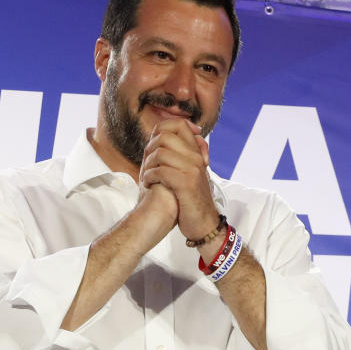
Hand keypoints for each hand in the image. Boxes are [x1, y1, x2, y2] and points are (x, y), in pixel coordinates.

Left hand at [139, 118, 220, 239]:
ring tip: (147, 177)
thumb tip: (164, 140)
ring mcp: (192, 169)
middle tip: (147, 165)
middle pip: (165, 136)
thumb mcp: (189, 175)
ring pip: (160, 153)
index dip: (162, 129)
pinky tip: (149, 184)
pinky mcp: (186, 183)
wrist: (203, 224)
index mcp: (196, 153)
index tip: (154, 144)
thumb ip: (180, 157)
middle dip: (149, 149)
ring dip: (147, 165)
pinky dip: (149, 177)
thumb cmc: (191, 201)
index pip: (179, 125)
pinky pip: (160, 170)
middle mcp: (196, 157)